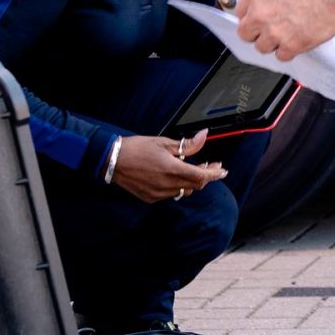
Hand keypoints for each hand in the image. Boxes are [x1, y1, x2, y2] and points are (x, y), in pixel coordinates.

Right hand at [112, 128, 226, 203]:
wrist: (112, 160)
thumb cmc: (137, 148)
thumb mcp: (164, 142)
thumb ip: (188, 144)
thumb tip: (204, 136)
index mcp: (172, 169)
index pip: (201, 176)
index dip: (214, 174)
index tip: (222, 170)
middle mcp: (167, 184)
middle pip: (195, 185)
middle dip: (206, 176)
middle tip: (210, 166)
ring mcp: (158, 193)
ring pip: (184, 191)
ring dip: (191, 182)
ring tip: (191, 169)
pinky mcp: (150, 198)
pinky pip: (170, 194)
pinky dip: (176, 186)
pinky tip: (173, 176)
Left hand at [235, 0, 334, 61]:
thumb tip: (265, 3)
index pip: (239, 13)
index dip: (251, 17)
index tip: (257, 19)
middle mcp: (260, 14)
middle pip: (245, 34)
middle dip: (256, 33)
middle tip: (268, 31)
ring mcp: (273, 32)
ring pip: (262, 47)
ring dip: (273, 44)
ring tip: (287, 35)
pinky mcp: (290, 45)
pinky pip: (281, 56)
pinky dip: (289, 51)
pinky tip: (297, 41)